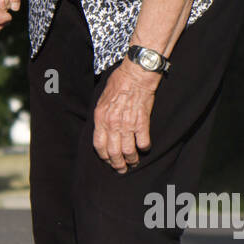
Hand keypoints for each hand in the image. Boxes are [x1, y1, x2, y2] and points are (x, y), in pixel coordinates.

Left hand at [92, 58, 161, 172]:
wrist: (136, 74)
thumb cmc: (119, 83)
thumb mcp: (102, 99)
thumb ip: (102, 116)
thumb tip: (102, 129)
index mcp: (101, 118)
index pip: (99, 145)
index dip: (104, 157)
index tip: (108, 161)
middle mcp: (112, 123)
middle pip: (113, 152)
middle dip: (118, 164)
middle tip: (122, 169)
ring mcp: (127, 124)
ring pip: (128, 151)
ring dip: (132, 159)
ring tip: (134, 162)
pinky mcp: (142, 122)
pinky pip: (143, 142)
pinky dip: (144, 148)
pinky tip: (144, 148)